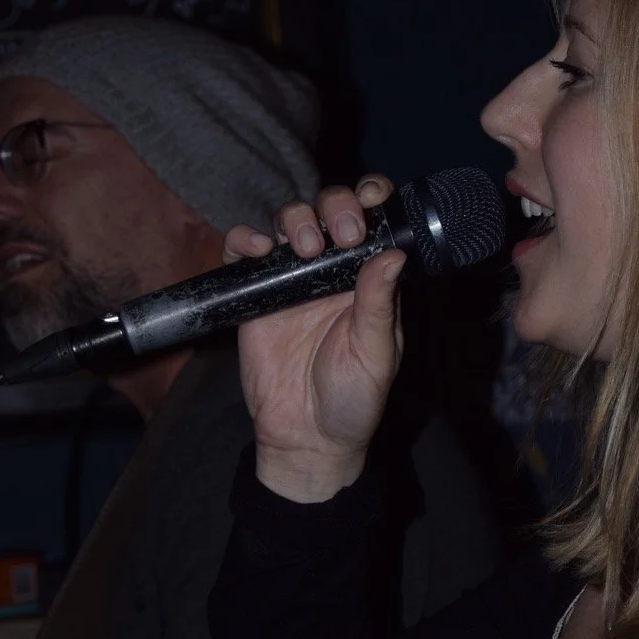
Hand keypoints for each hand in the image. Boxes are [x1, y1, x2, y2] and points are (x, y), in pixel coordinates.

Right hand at [223, 176, 405, 501]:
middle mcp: (331, 271)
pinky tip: (259, 248)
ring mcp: (291, 280)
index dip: (371, 200)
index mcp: (369, 279)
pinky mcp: (255, 295)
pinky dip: (246, 239)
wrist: (304, 438)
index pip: (373, 222)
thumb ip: (379, 305)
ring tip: (305, 248)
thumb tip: (394, 254)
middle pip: (329, 210)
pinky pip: (244, 254)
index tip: (371, 204)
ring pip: (289, 222)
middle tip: (340, 235)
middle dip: (335, 206)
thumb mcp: (375, 355)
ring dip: (296, 219)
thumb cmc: (352, 401)